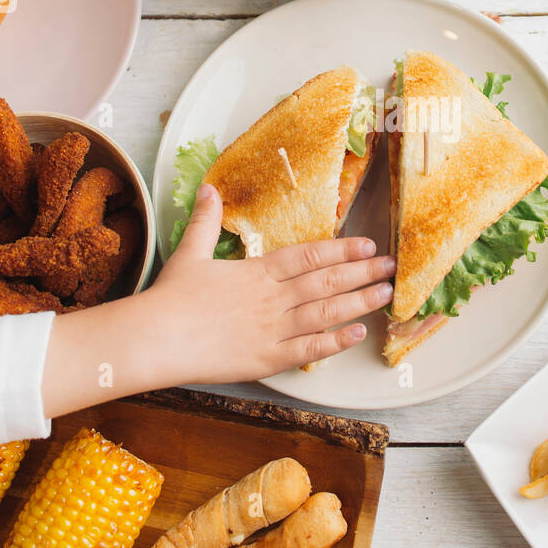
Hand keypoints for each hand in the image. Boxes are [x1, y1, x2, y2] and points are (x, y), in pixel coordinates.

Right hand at [145, 183, 393, 381]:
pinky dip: (335, 342)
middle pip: (326, 281)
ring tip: (385, 294)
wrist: (155, 338)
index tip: (367, 244)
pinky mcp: (267, 359)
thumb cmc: (170, 297)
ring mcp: (272, 329)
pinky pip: (309, 350)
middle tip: (392, 267)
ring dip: (359, 302)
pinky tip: (358, 334)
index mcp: (257, 271)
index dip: (341, 249)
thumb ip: (206, 220)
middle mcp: (272, 298)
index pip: (309, 256)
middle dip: (363, 272)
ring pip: (325, 312)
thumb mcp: (189, 252)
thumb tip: (210, 188)